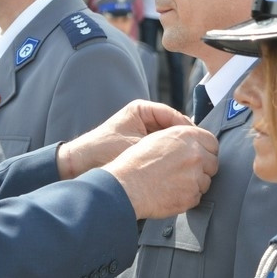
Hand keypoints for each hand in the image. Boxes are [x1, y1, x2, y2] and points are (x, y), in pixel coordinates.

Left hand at [57, 100, 196, 178]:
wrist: (80, 164)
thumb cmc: (103, 150)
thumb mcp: (134, 145)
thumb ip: (158, 145)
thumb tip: (186, 146)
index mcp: (142, 109)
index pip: (173, 116)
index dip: (187, 130)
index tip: (197, 143)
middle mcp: (144, 118)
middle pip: (173, 128)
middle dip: (184, 141)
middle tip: (197, 154)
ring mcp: (143, 131)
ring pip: (168, 139)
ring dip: (177, 150)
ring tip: (188, 161)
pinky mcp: (140, 145)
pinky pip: (160, 149)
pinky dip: (167, 156)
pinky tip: (174, 167)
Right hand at [103, 125, 218, 219]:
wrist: (127, 186)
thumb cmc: (136, 162)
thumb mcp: (157, 138)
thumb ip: (180, 138)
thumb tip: (193, 142)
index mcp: (186, 137)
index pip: (212, 142)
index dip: (206, 149)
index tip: (200, 154)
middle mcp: (195, 155)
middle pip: (213, 162)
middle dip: (203, 167)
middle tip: (185, 170)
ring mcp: (195, 177)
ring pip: (206, 181)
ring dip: (195, 182)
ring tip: (174, 181)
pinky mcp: (192, 196)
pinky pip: (197, 196)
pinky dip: (188, 195)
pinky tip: (171, 191)